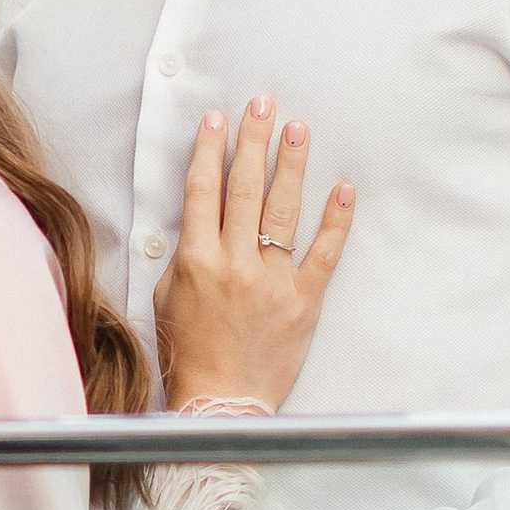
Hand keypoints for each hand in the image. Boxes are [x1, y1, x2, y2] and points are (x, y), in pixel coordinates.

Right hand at [153, 100, 353, 411]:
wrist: (221, 405)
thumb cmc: (188, 355)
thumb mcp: (166, 301)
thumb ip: (182, 257)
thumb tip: (198, 221)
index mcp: (194, 262)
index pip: (202, 193)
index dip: (209, 151)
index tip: (218, 119)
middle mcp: (233, 265)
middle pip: (243, 190)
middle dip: (252, 142)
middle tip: (263, 103)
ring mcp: (271, 282)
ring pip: (282, 211)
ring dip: (290, 166)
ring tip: (298, 129)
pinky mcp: (303, 302)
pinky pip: (323, 255)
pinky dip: (336, 221)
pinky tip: (343, 189)